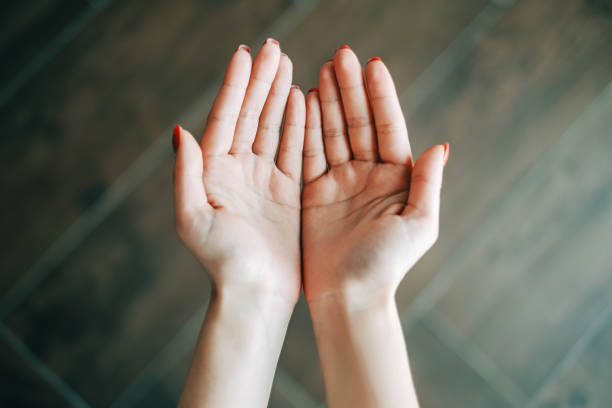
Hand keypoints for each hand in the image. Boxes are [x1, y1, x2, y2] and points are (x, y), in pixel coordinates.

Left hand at [173, 40, 304, 305]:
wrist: (256, 294)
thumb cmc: (222, 262)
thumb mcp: (193, 219)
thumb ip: (186, 174)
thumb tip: (180, 131)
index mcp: (213, 172)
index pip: (225, 118)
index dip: (235, 86)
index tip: (246, 54)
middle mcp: (237, 171)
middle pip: (250, 115)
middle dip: (261, 81)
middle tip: (274, 48)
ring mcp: (263, 179)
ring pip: (273, 127)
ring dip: (280, 96)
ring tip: (288, 66)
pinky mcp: (287, 192)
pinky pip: (293, 150)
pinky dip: (299, 125)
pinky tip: (304, 100)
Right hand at [302, 47, 447, 306]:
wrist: (347, 297)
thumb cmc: (386, 266)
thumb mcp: (418, 226)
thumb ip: (428, 185)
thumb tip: (440, 145)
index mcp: (396, 179)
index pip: (388, 127)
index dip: (381, 96)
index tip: (372, 63)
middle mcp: (368, 175)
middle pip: (359, 122)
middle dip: (350, 89)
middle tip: (340, 56)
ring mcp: (340, 182)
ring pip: (333, 132)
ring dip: (328, 101)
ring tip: (321, 70)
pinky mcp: (314, 192)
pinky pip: (308, 153)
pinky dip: (305, 127)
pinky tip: (302, 101)